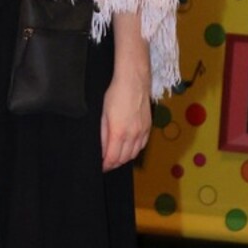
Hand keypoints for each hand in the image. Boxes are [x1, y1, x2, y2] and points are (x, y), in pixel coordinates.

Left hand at [102, 13, 152, 171]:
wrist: (133, 80)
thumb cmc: (115, 94)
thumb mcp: (102, 115)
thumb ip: (102, 135)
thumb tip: (101, 150)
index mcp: (119, 133)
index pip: (112, 158)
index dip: (105, 165)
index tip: (99, 167)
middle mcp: (132, 135)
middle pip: (123, 159)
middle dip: (113, 164)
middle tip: (105, 164)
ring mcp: (142, 131)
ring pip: (133, 154)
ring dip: (123, 159)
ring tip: (114, 158)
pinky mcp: (148, 126)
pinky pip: (142, 145)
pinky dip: (134, 151)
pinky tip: (128, 149)